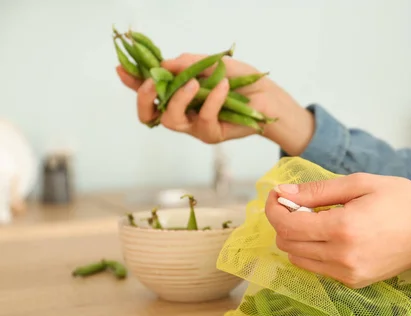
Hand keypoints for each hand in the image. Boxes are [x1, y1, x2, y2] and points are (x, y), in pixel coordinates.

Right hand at [116, 54, 313, 153]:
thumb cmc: (239, 80)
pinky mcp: (211, 135)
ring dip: (178, 99)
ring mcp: (194, 126)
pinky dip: (212, 100)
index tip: (121, 68)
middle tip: (152, 81)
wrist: (266, 96)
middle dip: (145, 97)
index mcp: (177, 93)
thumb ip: (186, 64)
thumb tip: (163, 65)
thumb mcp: (211, 63)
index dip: (133, 82)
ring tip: (193, 83)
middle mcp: (182, 112)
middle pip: (149, 114)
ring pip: (171, 120)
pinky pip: (204, 119)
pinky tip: (223, 86)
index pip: (150, 91)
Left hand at [264, 173, 410, 288]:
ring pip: (298, 258)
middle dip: (283, 221)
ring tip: (315, 218)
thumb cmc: (403, 201)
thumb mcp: (361, 183)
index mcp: (342, 229)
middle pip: (287, 243)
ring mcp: (347, 274)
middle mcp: (341, 257)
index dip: (274, 208)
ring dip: (296, 237)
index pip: (287, 225)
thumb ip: (318, 191)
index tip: (278, 195)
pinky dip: (312, 250)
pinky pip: (316, 268)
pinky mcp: (353, 282)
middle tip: (297, 203)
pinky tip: (329, 235)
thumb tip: (283, 192)